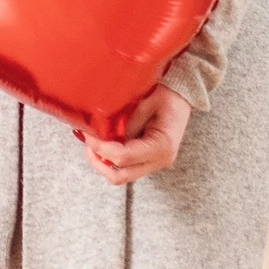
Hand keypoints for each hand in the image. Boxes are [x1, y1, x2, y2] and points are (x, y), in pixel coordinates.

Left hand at [78, 82, 192, 187]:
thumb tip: (101, 134)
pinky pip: (124, 165)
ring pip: (120, 174)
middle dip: (97, 160)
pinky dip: (109, 157)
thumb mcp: (145, 101)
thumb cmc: (166, 93)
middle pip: (119, 175)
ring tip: (91, 140)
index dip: (100, 147)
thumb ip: (125, 122)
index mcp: (162, 147)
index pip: (123, 157)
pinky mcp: (147, 159)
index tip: (87, 133)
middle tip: (86, 140)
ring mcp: (153, 163)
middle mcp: (159, 160)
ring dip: (102, 160)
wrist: (182, 93)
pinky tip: (101, 141)